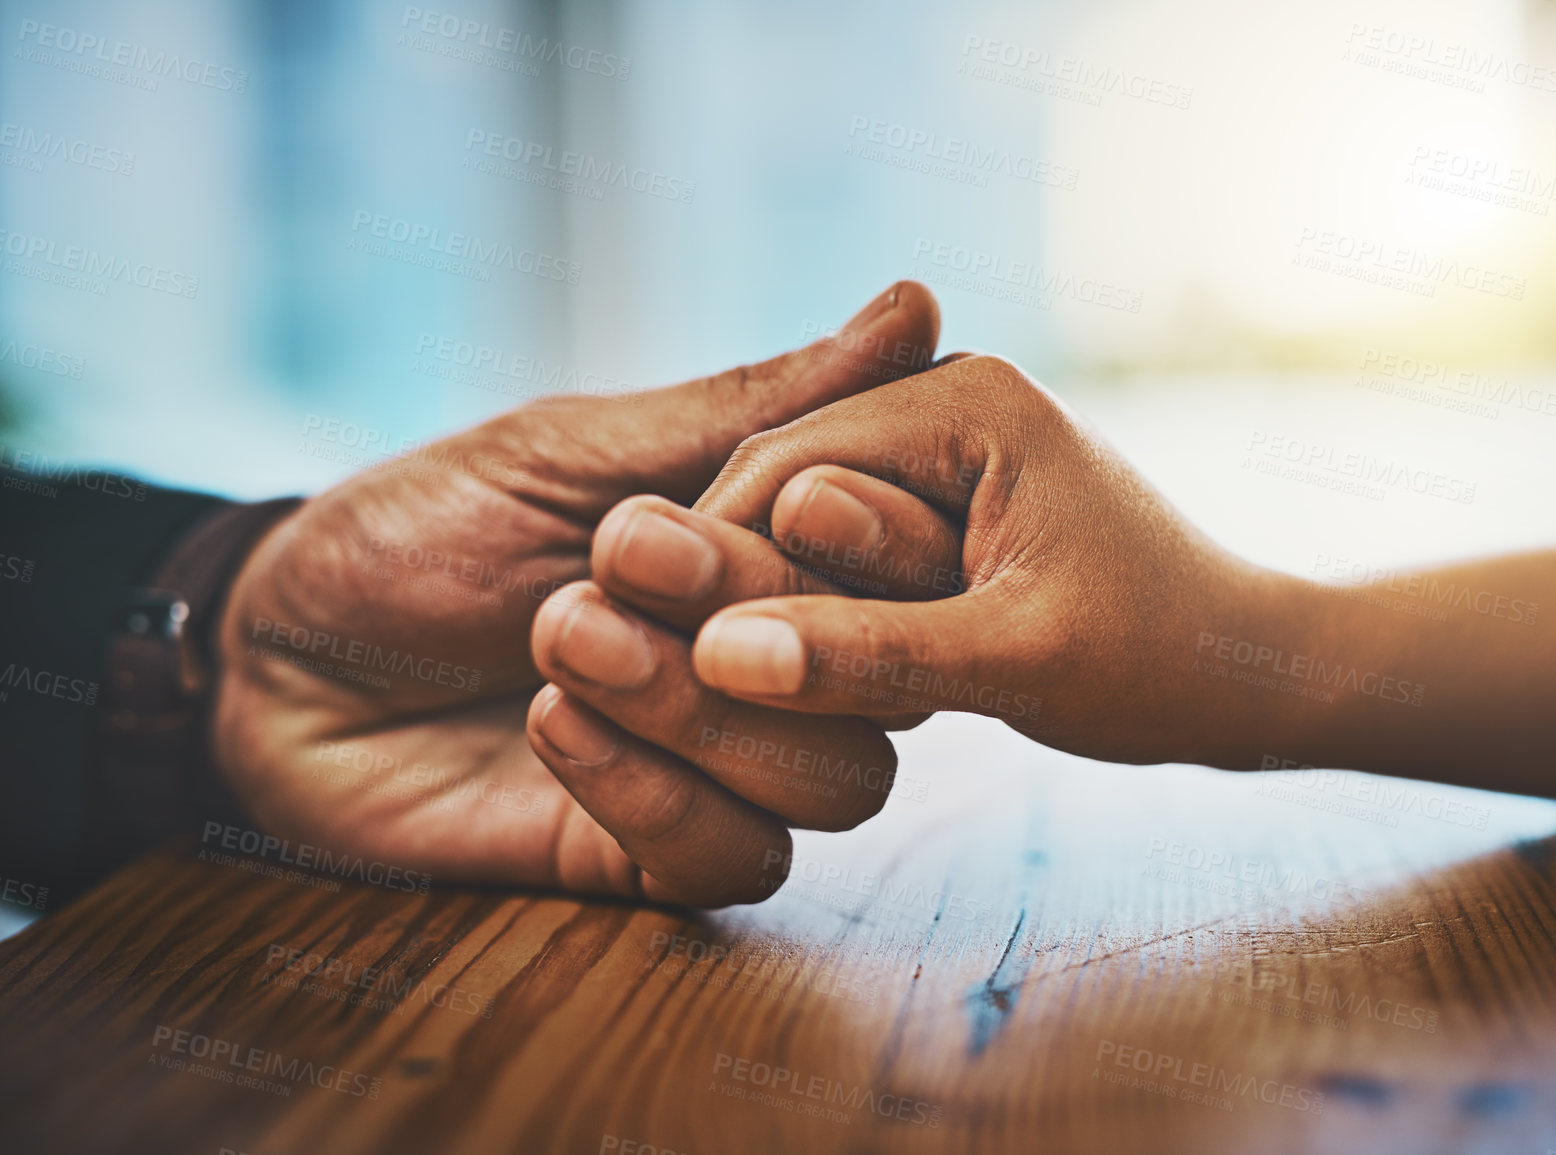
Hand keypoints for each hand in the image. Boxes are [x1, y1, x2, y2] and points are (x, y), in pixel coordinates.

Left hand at [212, 283, 939, 905]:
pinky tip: (550, 724)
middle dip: (758, 614)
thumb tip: (919, 307)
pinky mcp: (660, 863)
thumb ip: (748, 407)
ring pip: (840, 783)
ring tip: (561, 637)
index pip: (911, 562)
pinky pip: (738, 861)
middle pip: (886, 681)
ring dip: (704, 709)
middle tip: (618, 558)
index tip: (785, 495)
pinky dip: (654, 794)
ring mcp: (729, 773)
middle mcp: (777, 671)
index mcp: (776, 561)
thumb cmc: (420, 530)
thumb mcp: (575, 452)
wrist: (277, 662)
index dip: (876, 535)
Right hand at [681, 354, 1555, 804]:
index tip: (665, 647)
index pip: (785, 462)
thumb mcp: (1012, 663)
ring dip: (778, 584)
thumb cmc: (1160, 663)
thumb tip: (720, 654)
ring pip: (808, 510)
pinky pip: (849, 536)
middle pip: (786, 476)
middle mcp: (951, 396)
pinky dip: (822, 592)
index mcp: (967, 402)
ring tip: (740, 668)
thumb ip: (867, 654)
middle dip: (743, 567)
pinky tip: (799, 656)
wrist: (1250, 670)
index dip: (717, 554)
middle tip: (687, 667)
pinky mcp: (953, 491)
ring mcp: (951, 441)